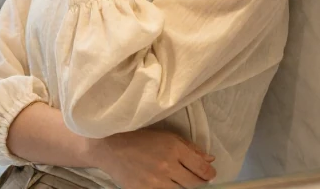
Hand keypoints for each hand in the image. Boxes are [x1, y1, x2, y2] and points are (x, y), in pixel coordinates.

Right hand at [93, 129, 216, 188]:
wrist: (109, 147)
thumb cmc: (139, 138)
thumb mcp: (166, 136)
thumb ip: (190, 148)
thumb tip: (210, 160)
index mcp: (174, 149)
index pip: (202, 168)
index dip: (210, 174)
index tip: (210, 174)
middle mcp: (167, 166)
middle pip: (194, 183)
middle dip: (198, 182)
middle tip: (196, 179)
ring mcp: (155, 182)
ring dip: (182, 187)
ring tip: (176, 179)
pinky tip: (164, 184)